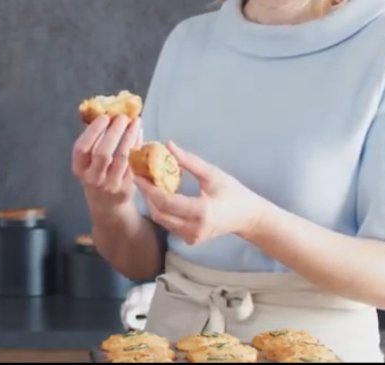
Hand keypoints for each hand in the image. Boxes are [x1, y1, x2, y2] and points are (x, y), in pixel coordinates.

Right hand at [71, 114, 142, 207]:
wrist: (107, 205)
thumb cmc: (96, 175)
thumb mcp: (87, 162)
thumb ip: (93, 141)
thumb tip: (106, 112)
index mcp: (79, 169)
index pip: (82, 148)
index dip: (93, 131)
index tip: (104, 116)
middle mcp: (93, 178)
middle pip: (103, 153)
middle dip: (114, 132)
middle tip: (123, 117)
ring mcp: (110, 185)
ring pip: (122, 157)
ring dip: (130, 136)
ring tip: (135, 121)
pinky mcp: (126, 187)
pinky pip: (133, 163)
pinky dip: (137, 146)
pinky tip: (139, 133)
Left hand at [134, 141, 268, 244]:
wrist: (248, 218)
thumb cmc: (233, 193)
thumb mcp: (213, 174)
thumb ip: (189, 161)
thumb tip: (167, 145)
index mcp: (201, 212)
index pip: (166, 201)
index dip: (149, 188)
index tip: (137, 173)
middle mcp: (194, 228)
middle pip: (159, 213)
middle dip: (147, 194)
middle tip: (139, 176)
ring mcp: (191, 237)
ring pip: (161, 220)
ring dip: (152, 202)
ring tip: (147, 183)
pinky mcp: (189, 240)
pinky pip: (169, 224)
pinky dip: (161, 209)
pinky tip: (159, 195)